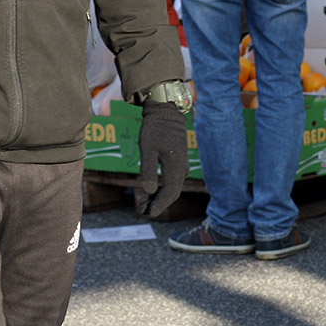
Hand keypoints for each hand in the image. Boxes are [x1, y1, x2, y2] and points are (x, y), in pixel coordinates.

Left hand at [136, 100, 187, 217]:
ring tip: (144, 203)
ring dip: (161, 198)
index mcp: (175, 166)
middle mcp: (182, 169)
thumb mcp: (147, 149)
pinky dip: (163, 190)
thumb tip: (148, 191)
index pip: (170, 193)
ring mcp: (182, 166)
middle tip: (142, 210)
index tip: (147, 213)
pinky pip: (173, 182)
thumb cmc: (155, 129)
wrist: (166, 112)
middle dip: (158, 204)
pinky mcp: (179, 163)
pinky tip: (152, 192)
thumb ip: (148, 170)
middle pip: (173, 194)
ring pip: (174, 188)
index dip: (159, 206)